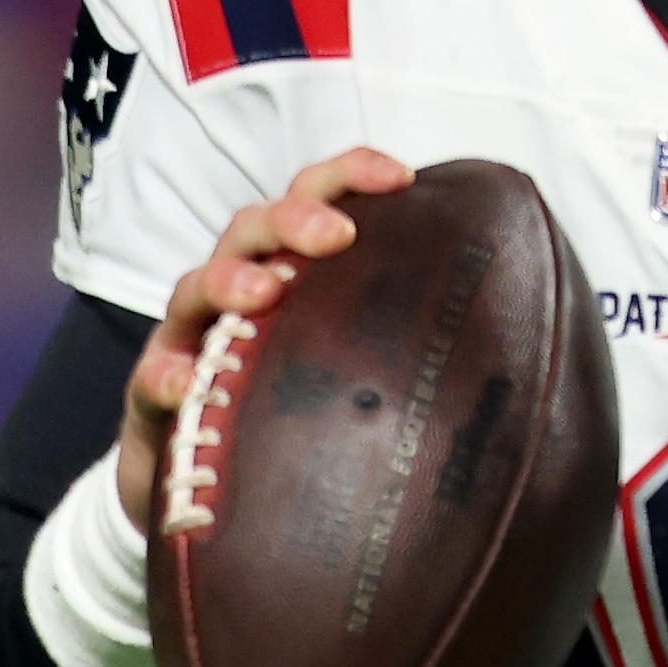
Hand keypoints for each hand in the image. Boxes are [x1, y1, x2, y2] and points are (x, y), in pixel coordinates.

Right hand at [114, 149, 413, 528]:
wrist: (215, 490)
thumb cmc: (301, 414)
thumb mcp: (357, 371)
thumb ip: (410, 349)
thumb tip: (514, 365)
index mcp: (294, 270)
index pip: (319, 201)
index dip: (353, 176)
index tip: (401, 178)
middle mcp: (241, 290)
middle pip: (256, 227)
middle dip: (295, 219)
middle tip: (335, 236)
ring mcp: (193, 338)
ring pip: (197, 286)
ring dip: (229, 281)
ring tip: (263, 292)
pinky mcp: (157, 392)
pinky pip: (153, 377)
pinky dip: (168, 376)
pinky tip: (185, 386)